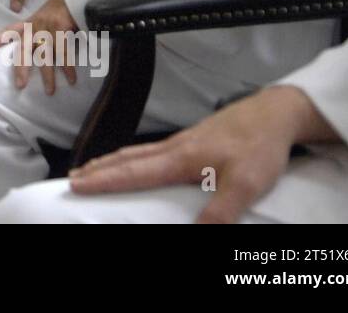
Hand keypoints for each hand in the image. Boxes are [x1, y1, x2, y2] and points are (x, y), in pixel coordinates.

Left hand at [0, 0, 77, 93]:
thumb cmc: (55, 10)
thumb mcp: (39, 18)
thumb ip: (31, 32)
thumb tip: (25, 53)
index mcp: (28, 24)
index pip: (9, 31)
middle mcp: (35, 26)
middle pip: (24, 49)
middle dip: (22, 68)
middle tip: (20, 85)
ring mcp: (47, 27)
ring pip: (46, 56)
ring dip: (49, 75)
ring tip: (50, 91)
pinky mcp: (61, 28)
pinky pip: (65, 52)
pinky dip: (68, 67)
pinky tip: (71, 79)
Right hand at [67, 86, 322, 223]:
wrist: (274, 113)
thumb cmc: (258, 146)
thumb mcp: (245, 185)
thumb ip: (220, 212)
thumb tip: (196, 234)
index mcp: (180, 159)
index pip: (133, 172)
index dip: (104, 180)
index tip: (76, 184)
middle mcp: (174, 148)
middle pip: (127, 159)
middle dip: (98, 169)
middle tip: (73, 177)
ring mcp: (183, 142)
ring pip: (137, 152)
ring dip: (111, 162)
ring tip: (93, 169)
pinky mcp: (193, 140)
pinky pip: (150, 151)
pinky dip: (131, 157)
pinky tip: (136, 162)